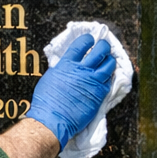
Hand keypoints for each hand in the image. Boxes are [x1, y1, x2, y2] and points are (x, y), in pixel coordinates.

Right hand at [25, 34, 115, 149]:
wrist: (53, 119)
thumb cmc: (46, 101)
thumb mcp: (50, 78)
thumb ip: (62, 69)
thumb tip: (67, 66)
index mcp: (66, 64)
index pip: (81, 45)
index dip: (88, 39)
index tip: (90, 39)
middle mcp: (81, 70)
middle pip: (99, 51)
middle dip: (103, 46)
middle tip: (103, 46)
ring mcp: (93, 82)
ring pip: (109, 65)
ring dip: (110, 60)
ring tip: (108, 59)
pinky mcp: (100, 94)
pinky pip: (109, 81)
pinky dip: (109, 76)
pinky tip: (106, 75)